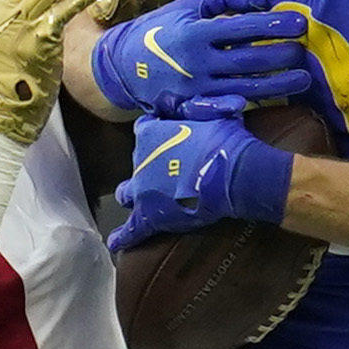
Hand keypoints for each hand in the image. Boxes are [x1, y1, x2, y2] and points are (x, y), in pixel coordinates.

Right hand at [84, 0, 313, 119]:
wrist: (122, 64)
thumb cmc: (162, 30)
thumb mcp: (188, 6)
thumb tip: (260, 3)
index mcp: (196, 32)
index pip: (242, 29)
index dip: (273, 27)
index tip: (300, 23)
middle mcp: (196, 62)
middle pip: (247, 62)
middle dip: (280, 56)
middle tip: (304, 51)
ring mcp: (194, 90)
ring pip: (242, 88)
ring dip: (276, 85)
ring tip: (303, 79)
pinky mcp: (189, 109)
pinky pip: (217, 111)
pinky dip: (237, 108)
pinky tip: (261, 104)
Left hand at [108, 105, 291, 250]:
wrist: (232, 171)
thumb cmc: (225, 140)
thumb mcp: (210, 113)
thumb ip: (195, 110)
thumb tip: (191, 105)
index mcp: (149, 133)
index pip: (144, 129)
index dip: (156, 133)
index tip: (167, 136)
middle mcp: (138, 160)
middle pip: (136, 163)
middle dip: (147, 166)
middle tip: (168, 170)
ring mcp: (141, 190)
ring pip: (127, 194)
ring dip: (134, 195)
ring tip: (141, 201)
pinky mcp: (149, 217)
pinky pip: (131, 231)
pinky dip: (123, 237)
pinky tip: (116, 243)